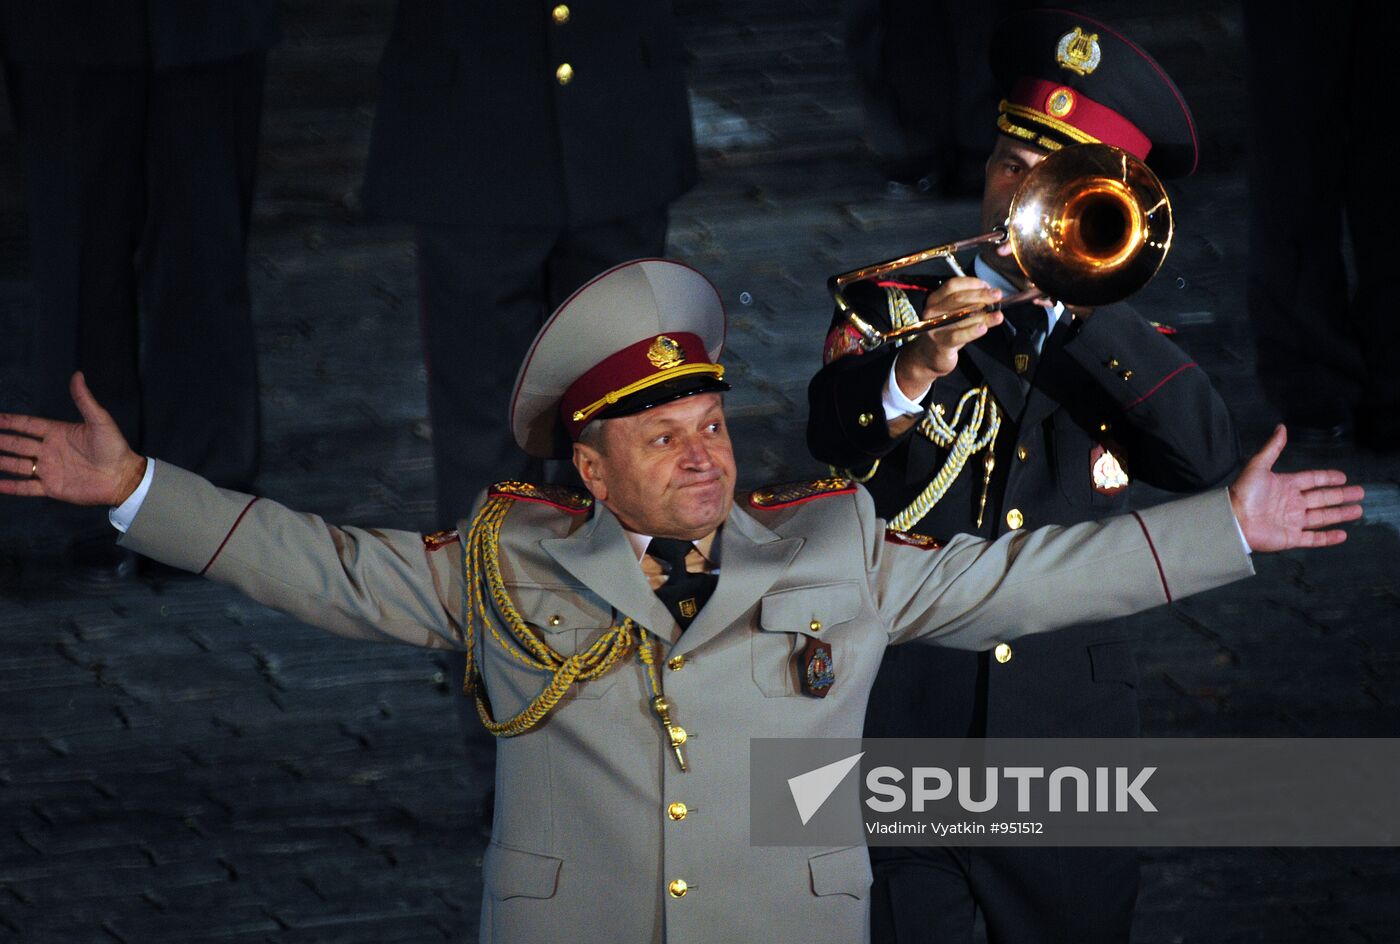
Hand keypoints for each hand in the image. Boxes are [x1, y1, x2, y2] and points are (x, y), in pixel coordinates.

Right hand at [0, 372, 146, 505]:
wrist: (123, 477)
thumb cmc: (114, 448)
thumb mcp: (100, 421)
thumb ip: (84, 400)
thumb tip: (78, 375)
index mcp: (58, 433)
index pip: (28, 425)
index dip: (10, 421)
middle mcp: (49, 450)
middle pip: (17, 443)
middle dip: (0, 440)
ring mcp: (49, 469)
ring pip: (16, 464)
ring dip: (0, 461)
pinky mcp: (52, 487)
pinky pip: (26, 487)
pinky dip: (10, 486)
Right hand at [893, 277, 1004, 397]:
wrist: (929, 356)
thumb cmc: (946, 331)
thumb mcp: (955, 314)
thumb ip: (969, 304)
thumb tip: (991, 295)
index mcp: (935, 299)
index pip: (953, 285)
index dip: (972, 283)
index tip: (987, 286)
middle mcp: (932, 311)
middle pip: (958, 298)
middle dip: (981, 295)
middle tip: (997, 296)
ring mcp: (935, 327)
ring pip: (960, 316)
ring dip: (982, 314)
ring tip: (998, 314)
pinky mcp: (940, 343)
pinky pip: (958, 336)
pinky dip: (971, 331)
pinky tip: (983, 328)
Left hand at [1228, 425, 1363, 550]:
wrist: (1233, 519)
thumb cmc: (1244, 492)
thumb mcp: (1258, 465)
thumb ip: (1272, 448)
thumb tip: (1281, 427)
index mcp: (1286, 486)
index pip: (1312, 480)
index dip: (1327, 478)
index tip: (1343, 477)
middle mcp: (1292, 503)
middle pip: (1322, 498)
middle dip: (1341, 496)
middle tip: (1360, 493)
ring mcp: (1292, 521)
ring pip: (1322, 517)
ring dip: (1340, 514)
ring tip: (1358, 510)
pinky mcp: (1291, 537)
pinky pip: (1314, 538)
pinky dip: (1328, 538)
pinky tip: (1343, 534)